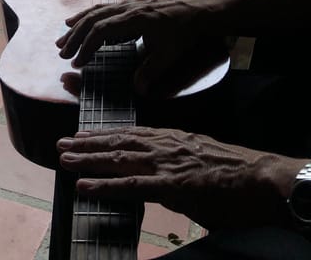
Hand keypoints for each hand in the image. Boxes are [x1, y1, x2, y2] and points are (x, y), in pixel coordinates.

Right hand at [56, 0, 204, 95]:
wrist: (194, 11)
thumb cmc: (182, 32)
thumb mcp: (169, 54)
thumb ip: (151, 72)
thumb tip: (137, 90)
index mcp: (134, 19)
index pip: (102, 30)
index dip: (87, 46)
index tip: (77, 63)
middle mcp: (127, 9)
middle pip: (93, 19)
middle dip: (75, 37)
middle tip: (62, 53)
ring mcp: (126, 5)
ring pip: (95, 12)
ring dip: (77, 26)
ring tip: (62, 39)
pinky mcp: (127, 5)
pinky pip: (101, 9)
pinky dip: (86, 16)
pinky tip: (76, 21)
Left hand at [57, 126, 302, 230]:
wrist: (258, 177)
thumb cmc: (231, 172)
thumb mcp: (195, 161)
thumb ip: (173, 165)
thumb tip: (157, 176)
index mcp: (168, 138)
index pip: (128, 132)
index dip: (102, 133)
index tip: (80, 133)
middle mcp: (161, 145)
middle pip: (116, 141)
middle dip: (86, 143)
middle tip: (61, 143)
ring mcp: (164, 164)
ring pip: (117, 159)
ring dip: (87, 160)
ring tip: (64, 159)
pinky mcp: (170, 185)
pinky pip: (131, 186)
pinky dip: (104, 186)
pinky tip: (84, 187)